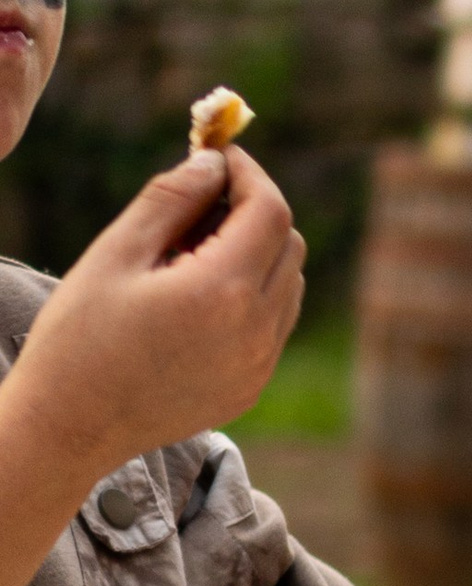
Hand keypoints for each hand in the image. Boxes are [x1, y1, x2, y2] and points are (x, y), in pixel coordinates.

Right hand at [9, 151, 303, 484]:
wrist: (68, 429)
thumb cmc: (79, 337)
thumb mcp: (115, 254)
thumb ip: (171, 200)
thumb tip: (213, 164)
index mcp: (223, 292)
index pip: (269, 209)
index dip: (249, 173)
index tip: (219, 156)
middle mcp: (256, 331)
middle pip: (288, 243)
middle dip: (254, 210)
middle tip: (200, 201)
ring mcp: (259, 366)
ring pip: (289, 284)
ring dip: (258, 253)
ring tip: (191, 251)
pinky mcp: (250, 388)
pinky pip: (275, 325)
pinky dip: (254, 295)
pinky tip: (198, 295)